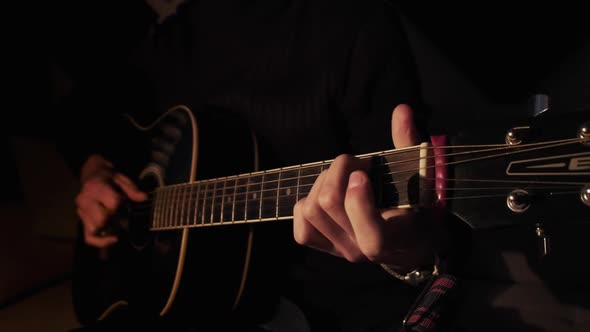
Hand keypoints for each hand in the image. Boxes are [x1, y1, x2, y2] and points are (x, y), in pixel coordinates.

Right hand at [75, 154, 146, 247]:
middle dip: (114, 218)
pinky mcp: (81, 219)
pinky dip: (101, 242)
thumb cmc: (108, 177)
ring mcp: (81, 211)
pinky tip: (113, 238)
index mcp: (95, 188)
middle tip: (119, 211)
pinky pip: (88, 237)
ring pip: (94, 229)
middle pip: (102, 219)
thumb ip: (131, 189)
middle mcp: (85, 200)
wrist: (92, 175)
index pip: (112, 203)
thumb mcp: (121, 178)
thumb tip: (143, 198)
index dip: (121, 204)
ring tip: (115, 221)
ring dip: (108, 229)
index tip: (124, 201)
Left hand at [293, 104, 433, 271]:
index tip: (363, 173)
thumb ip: (409, 143)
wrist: (408, 242)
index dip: (359, 199)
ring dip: (322, 182)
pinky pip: (300, 222)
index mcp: (391, 239)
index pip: (370, 234)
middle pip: (327, 204)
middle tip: (356, 165)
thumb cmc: (415, 204)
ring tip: (343, 177)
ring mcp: (339, 249)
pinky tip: (327, 194)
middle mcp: (361, 250)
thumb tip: (401, 110)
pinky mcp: (322, 246)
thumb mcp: (420, 175)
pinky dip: (307, 201)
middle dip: (337, 172)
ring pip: (311, 208)